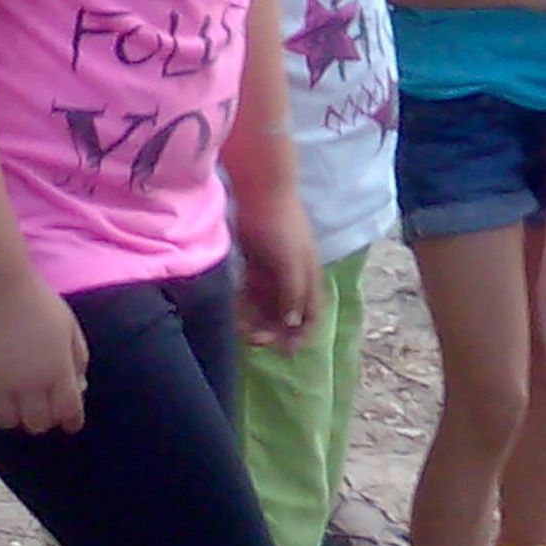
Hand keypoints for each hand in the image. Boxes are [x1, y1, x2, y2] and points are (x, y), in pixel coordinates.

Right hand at [0, 275, 89, 435]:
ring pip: (7, 422)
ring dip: (15, 416)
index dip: (72, 420)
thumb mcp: (70, 329)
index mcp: (57, 372)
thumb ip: (78, 360)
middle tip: (43, 408)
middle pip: (37, 424)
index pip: (69, 412)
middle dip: (44, 420)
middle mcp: (29, 384)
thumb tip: (79, 388)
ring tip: (17, 402)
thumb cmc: (39, 303)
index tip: (71, 421)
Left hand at [237, 200, 319, 348]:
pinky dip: (244, 304)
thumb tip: (291, 321)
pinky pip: (251, 292)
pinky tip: (233, 310)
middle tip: (253, 340)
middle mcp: (294, 279)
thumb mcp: (292, 263)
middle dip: (273, 331)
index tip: (285, 353)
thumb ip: (293, 293)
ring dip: (256, 320)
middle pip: (286, 314)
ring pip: (267, 305)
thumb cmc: (282, 227)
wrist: (262, 192)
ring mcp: (274, 271)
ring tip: (239, 327)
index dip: (302, 336)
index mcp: (310, 279)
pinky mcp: (256, 264)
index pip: (312, 316)